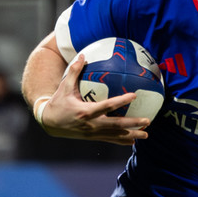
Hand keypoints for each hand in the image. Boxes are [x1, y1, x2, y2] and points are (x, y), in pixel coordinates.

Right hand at [35, 51, 152, 145]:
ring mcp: (93, 133)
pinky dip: (122, 141)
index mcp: (85, 111)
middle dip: (133, 124)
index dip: (121, 101)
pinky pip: (110, 140)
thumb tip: (83, 55)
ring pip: (115, 136)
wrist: (49, 123)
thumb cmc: (58, 102)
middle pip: (116, 125)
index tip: (134, 96)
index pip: (107, 106)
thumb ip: (74, 71)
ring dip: (132, 135)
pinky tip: (134, 141)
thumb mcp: (64, 87)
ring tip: (146, 135)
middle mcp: (91, 124)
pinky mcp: (93, 138)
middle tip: (148, 120)